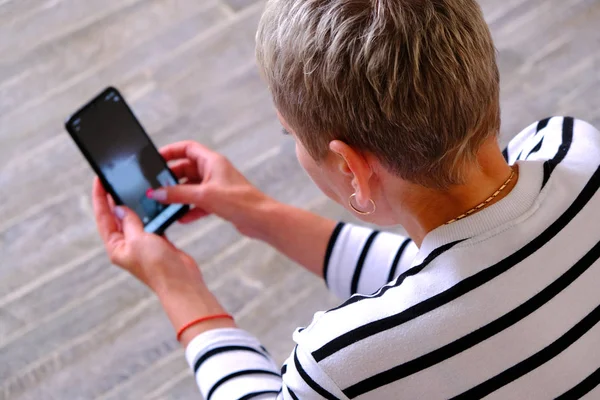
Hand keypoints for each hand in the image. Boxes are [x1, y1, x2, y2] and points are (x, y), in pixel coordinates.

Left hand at [91, 178, 202, 293]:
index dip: (100, 198)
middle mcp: (126, 245)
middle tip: (114, 179)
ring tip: (131, 187)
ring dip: (133, 205)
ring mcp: (142, 244)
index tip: (99, 180)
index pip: (103, 217)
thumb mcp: (138, 240)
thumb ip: (129, 222)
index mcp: (116, 246)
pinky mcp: (157, 243)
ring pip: (133, 219)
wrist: (181, 282)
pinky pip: (149, 223)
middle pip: (116, 217)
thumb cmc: (158, 266)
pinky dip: (149, 213)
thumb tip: (120, 208)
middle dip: (114, 199)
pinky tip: (151, 203)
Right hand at [150, 141, 273, 238]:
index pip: (187, 148)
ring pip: (191, 187)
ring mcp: (217, 186)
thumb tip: (157, 193)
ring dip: (179, 195)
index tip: (154, 159)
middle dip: (171, 178)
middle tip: (156, 187)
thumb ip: (178, 193)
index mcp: (212, 161)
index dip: (170, 151)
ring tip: (164, 203)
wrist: (261, 220)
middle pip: (186, 168)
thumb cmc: (240, 201)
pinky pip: (199, 202)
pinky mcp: (220, 201)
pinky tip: (181, 218)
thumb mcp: (204, 195)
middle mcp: (214, 171)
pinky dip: (190, 209)